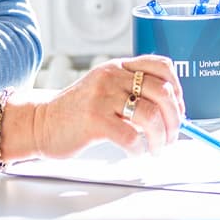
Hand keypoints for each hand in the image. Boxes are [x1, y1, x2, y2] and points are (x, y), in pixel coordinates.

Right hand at [17, 55, 183, 160]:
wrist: (40, 123)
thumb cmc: (75, 113)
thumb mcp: (104, 91)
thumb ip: (131, 93)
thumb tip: (170, 113)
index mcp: (117, 67)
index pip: (161, 66)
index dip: (178, 89)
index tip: (179, 110)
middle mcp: (112, 77)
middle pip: (162, 93)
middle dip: (175, 120)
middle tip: (172, 137)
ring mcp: (103, 97)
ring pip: (150, 116)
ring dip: (160, 138)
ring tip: (156, 149)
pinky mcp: (94, 120)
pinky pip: (131, 136)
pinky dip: (139, 149)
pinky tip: (135, 153)